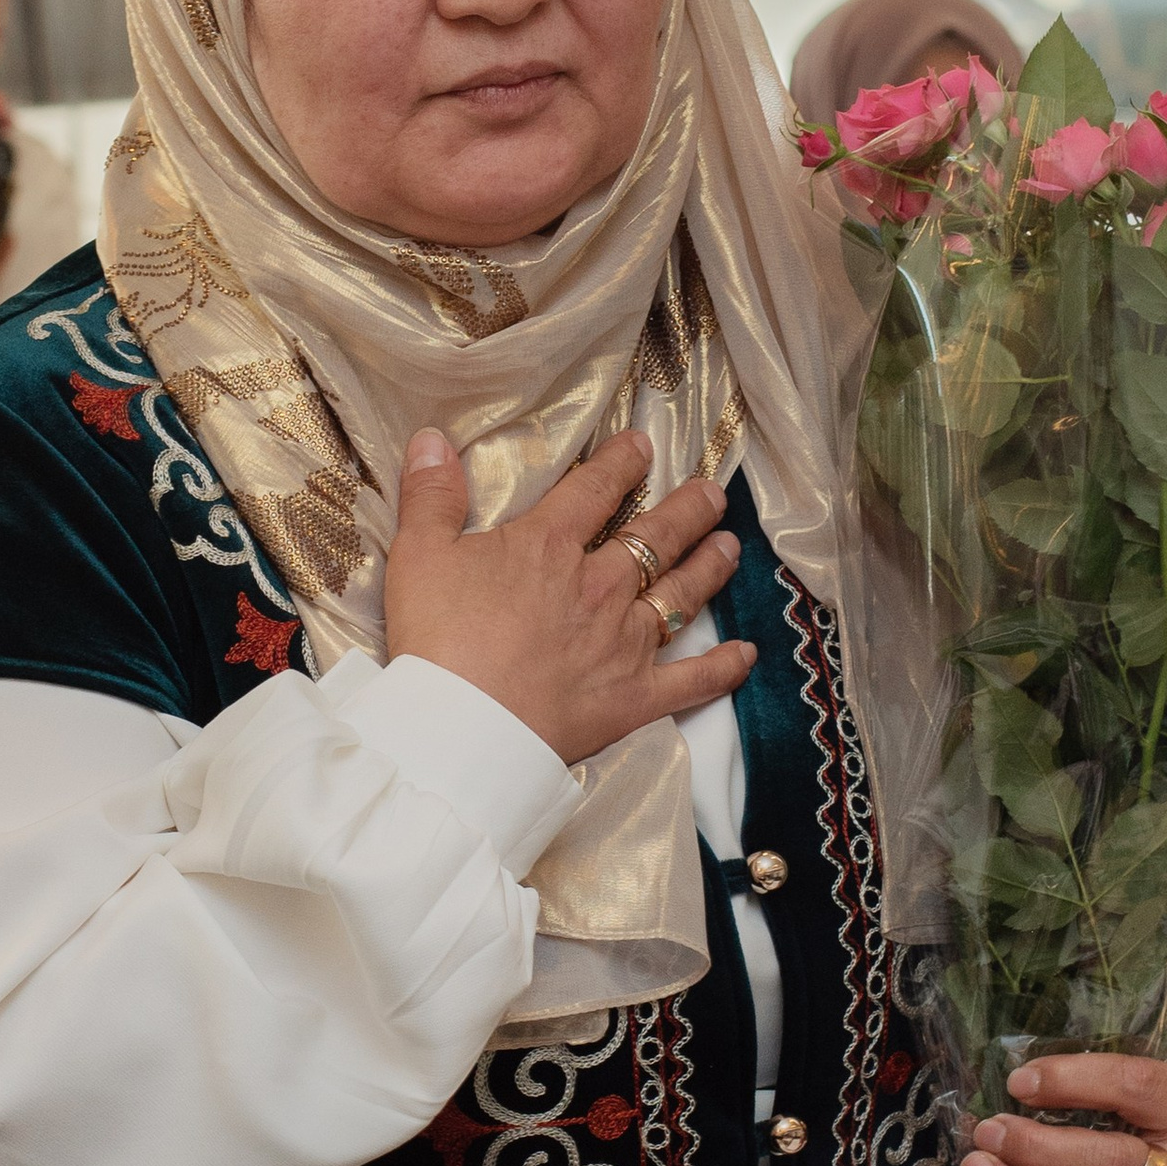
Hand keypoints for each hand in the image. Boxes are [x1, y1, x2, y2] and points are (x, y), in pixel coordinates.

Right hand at [382, 429, 754, 767]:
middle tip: (712, 494)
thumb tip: (431, 439)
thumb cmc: (435, 639)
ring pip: (681, 594)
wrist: (460, 726)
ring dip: (710, 567)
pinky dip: (723, 668)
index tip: (642, 447)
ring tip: (730, 546)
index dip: (621, 463)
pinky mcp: (634, 696)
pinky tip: (748, 654)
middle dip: (688, 510)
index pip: (595, 490)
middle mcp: (599, 585)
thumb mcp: (418, 556)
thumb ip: (431, 496)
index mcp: (549, 545)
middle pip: (655, 537)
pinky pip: (692, 680)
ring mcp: (624, 641)